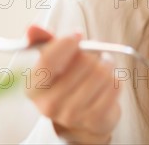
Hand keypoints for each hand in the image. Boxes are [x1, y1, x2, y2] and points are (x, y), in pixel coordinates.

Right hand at [25, 25, 121, 143]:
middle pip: (83, 63)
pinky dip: (115, 79)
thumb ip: (43, 41)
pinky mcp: (95, 120)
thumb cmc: (67, 80)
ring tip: (102, 67)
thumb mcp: (53, 60)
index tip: (77, 34)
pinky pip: (114, 86)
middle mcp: (49, 105)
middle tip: (94, 54)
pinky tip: (107, 83)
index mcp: (34, 87)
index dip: (66, 43)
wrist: (82, 117)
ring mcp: (72, 115)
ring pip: (102, 73)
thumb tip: (32, 28)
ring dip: (107, 64)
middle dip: (93, 53)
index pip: (49, 60)